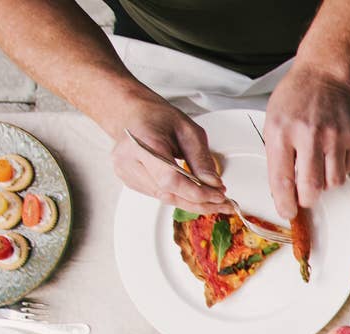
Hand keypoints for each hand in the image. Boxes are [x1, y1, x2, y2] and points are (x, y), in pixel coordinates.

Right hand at [108, 93, 227, 212]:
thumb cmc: (157, 117)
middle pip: (168, 193)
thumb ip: (201, 159)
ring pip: (165, 198)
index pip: (170, 180)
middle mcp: (128, 160)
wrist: (132, 114)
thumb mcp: (189, 131)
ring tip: (213, 199)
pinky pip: (159, 195)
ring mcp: (126, 172)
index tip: (218, 196)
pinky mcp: (130, 181)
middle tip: (223, 203)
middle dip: (200, 201)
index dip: (197, 193)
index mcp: (142, 143)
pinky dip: (179, 197)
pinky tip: (194, 195)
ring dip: (192, 202)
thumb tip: (213, 184)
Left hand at [264, 62, 349, 219]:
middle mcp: (308, 135)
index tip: (287, 211)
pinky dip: (339, 168)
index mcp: (282, 132)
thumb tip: (283, 189)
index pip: (282, 179)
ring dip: (325, 183)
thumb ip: (277, 154)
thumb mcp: (273, 121)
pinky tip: (332, 153)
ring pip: (333, 183)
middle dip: (307, 199)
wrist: (324, 75)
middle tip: (304, 196)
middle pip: (311, 187)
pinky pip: (347, 169)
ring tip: (319, 168)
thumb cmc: (296, 97)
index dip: (285, 202)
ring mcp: (333, 137)